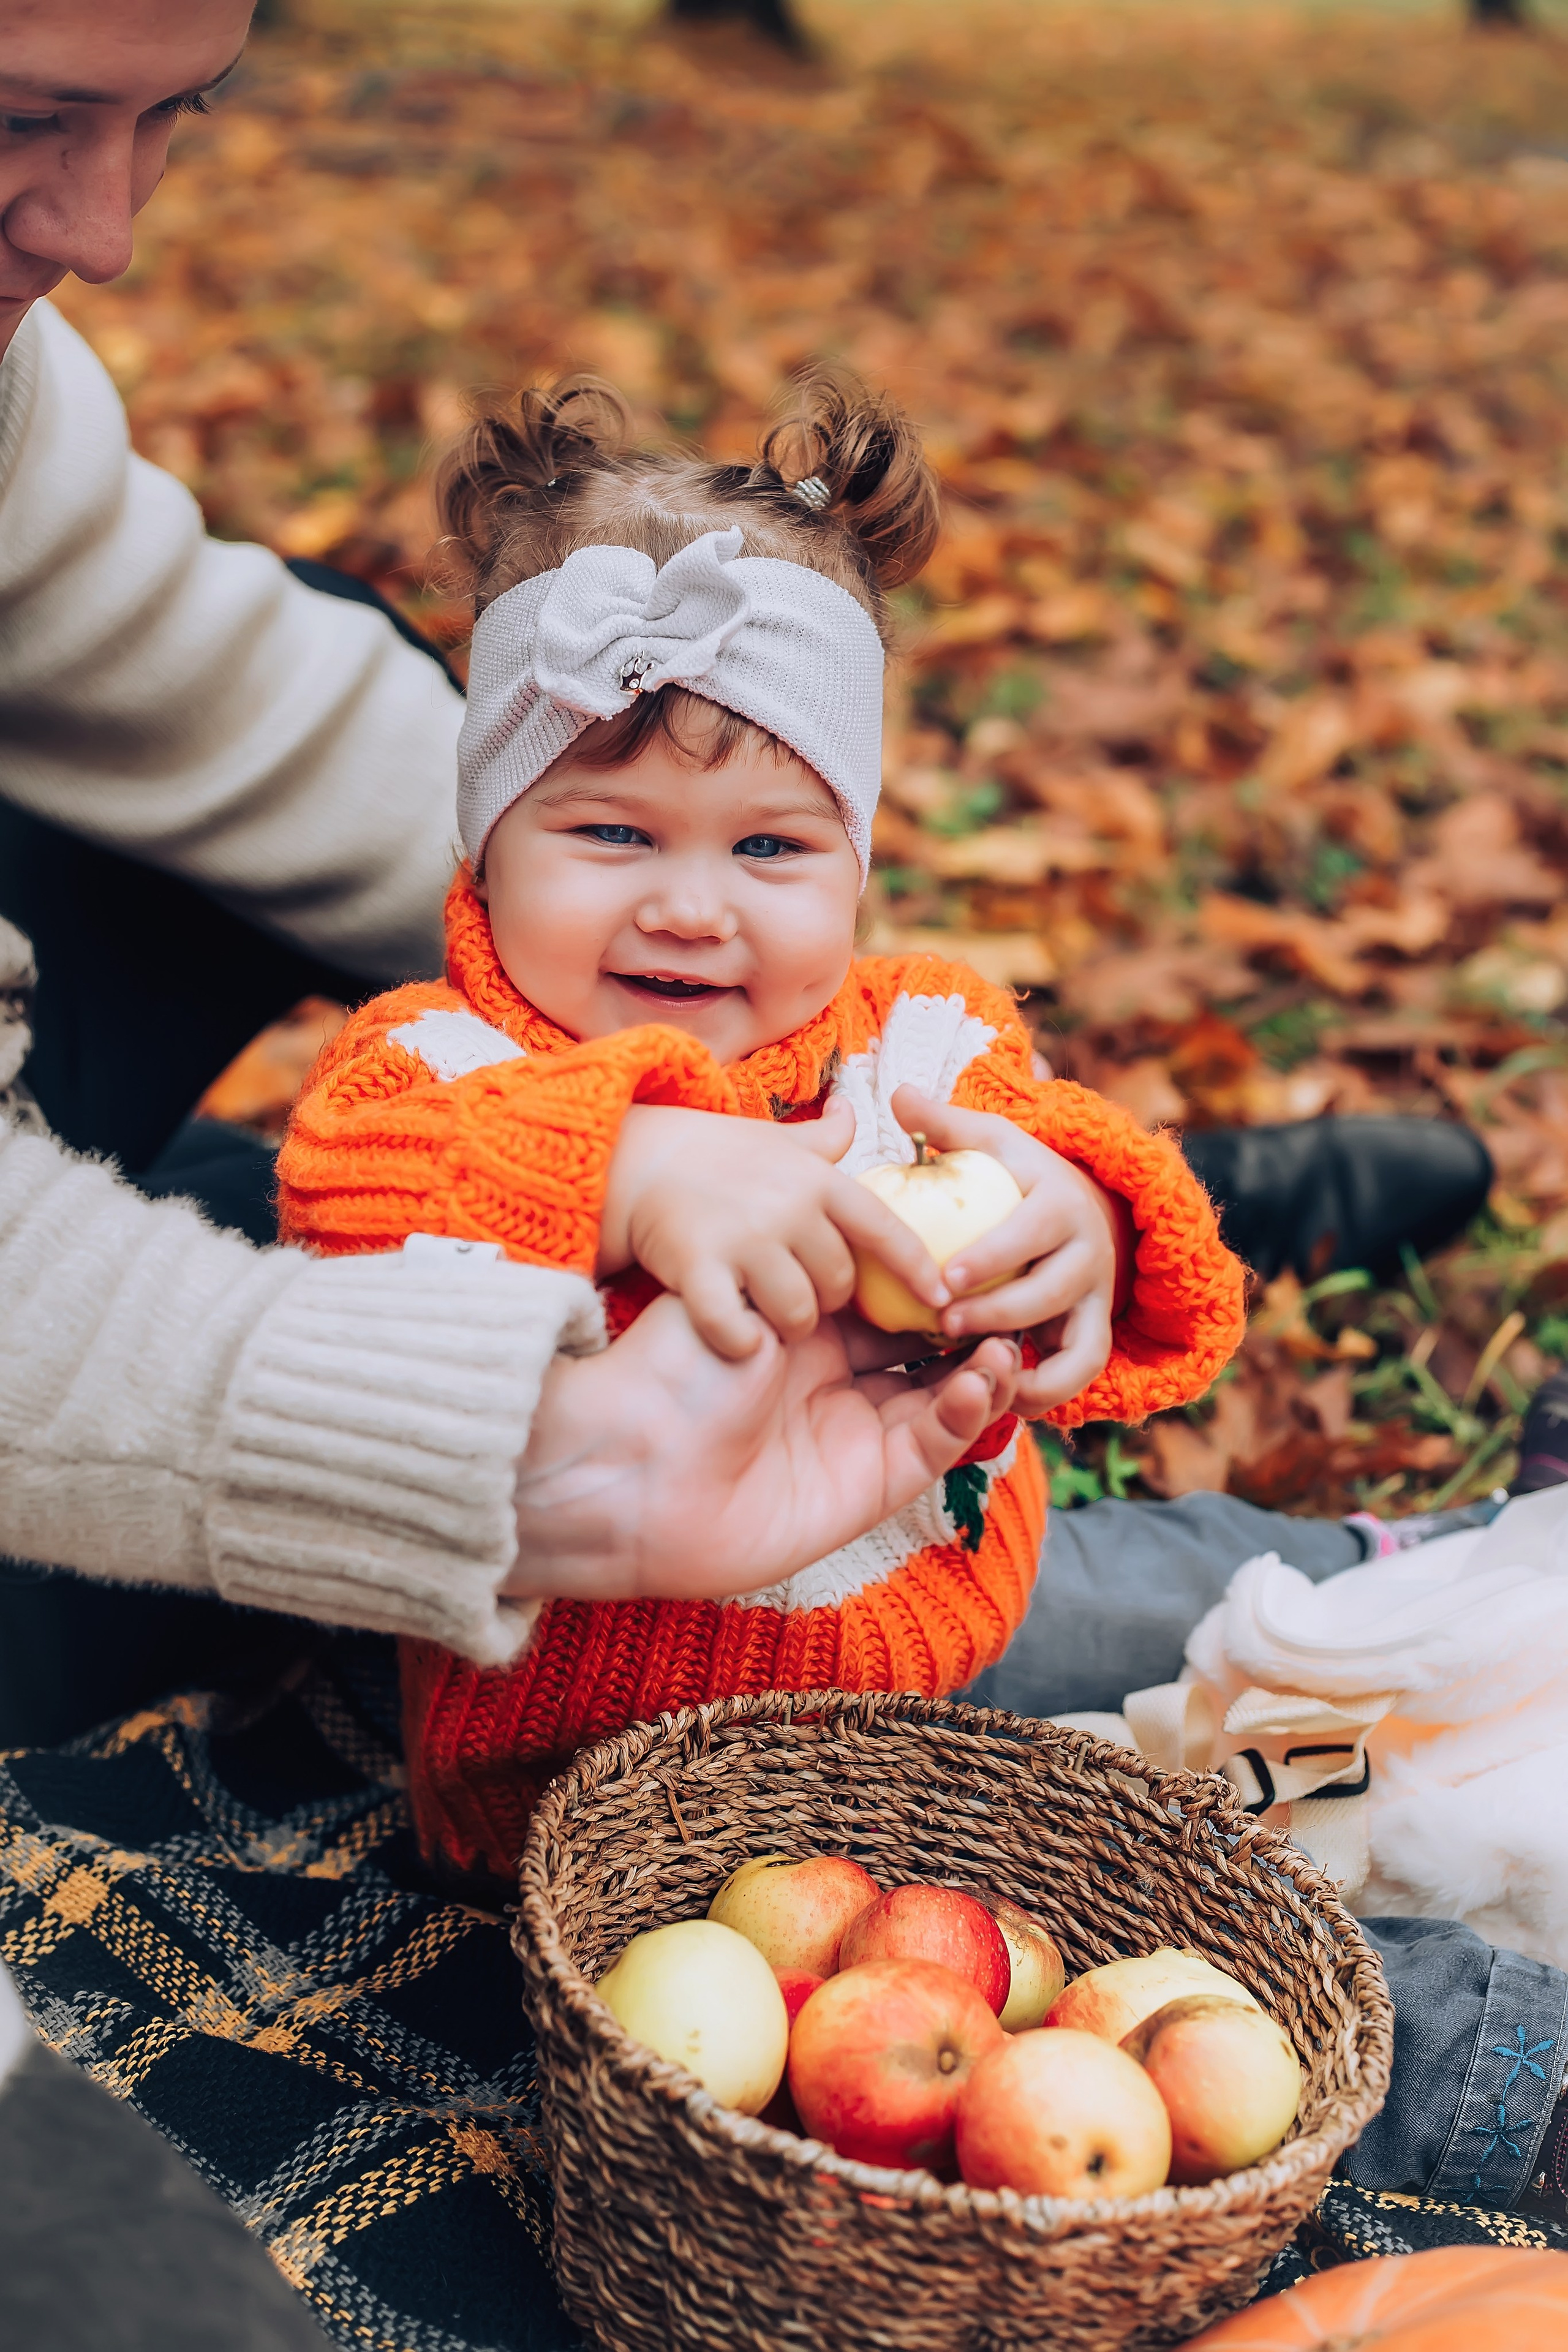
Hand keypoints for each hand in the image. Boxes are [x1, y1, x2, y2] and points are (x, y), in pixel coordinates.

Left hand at [505, 1292, 1021, 1602]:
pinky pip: (930, 1447)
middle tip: (1009, 1299)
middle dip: (971, 1326)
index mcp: (804, 1335)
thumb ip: (787, 1248)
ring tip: (1005, 1338)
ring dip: (982, 1369)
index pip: (887, 1303)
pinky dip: (962, 1414)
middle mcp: (833, 1385)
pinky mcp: (867, 1489)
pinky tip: (980, 1378)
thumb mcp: (731, 1288)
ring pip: (942, 1400)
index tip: (977, 1254)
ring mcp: (854, 1439)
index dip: (934, 1282)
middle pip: (926, 1353)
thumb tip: (816, 1174)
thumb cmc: (669, 1372)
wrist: (629, 1469)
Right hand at [597, 1100, 946, 1360]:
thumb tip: (856, 1111)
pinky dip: (741, 1340)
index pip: (887, 1229)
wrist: (638, 1160)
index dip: (919, 1268)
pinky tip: (738, 1337)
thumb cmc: (715, 1156)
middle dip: (831, 1300)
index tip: (942, 1297)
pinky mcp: (697, 1267)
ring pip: (800, 1313)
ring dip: (790, 1324)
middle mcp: (789, 1207)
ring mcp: (744, 1238)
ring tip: (769, 1313)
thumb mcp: (779, 1141)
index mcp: (818, 1180)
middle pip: (841, 1284)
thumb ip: (826, 1138)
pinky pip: (736, 1326)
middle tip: (804, 1293)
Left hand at [888, 1084, 1133, 1416]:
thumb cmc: (1011, 1175)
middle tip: (943, 1327)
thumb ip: (944, 1125)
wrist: (1072, 1206)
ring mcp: (1097, 1296)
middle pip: (1051, 1293)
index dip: (992, 1257)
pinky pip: (1081, 1373)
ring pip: (1079, 1347)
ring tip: (975, 1376)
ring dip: (1031, 1368)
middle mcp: (1089, 1251)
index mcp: (1059, 1201)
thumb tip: (898, 1093)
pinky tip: (1000, 1400)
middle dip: (998, 1314)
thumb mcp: (986, 1144)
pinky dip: (1048, 1392)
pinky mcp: (1094, 1333)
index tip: (946, 1278)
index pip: (1030, 1231)